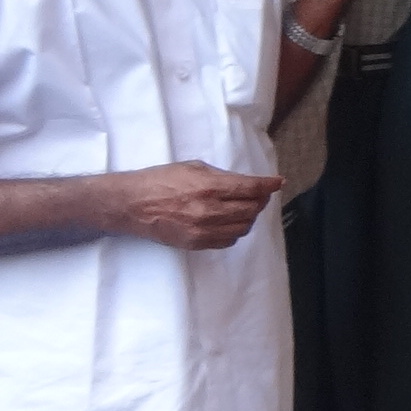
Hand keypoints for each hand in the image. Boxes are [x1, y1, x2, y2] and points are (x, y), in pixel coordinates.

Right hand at [101, 160, 282, 251]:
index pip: (250, 188)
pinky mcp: (196, 243)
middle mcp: (209, 210)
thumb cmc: (160, 181)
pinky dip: (235, 231)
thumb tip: (244, 182)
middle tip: (261, 194)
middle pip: (251, 210)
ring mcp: (203, 230)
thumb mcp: (193, 167)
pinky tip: (231, 222)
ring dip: (250, 217)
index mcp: (209, 186)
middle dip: (261, 200)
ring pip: (243, 227)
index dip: (269, 185)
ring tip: (246, 208)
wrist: (133, 204)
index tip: (278, 182)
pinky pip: (227, 241)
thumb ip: (221, 176)